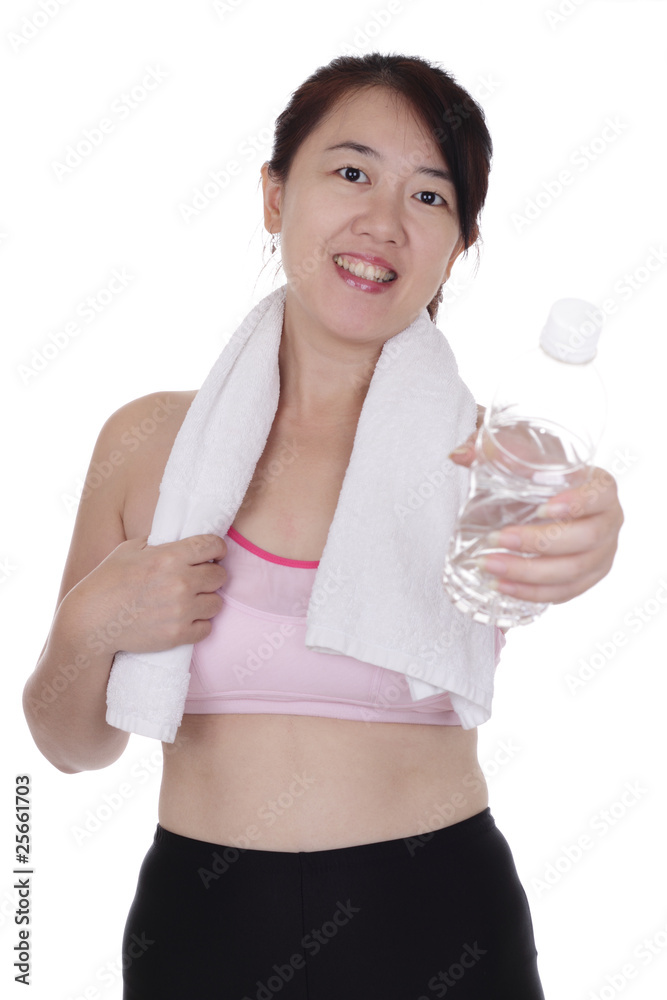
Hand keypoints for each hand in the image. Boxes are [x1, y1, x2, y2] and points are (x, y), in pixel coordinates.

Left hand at [448, 406, 624, 608]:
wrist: (539, 497)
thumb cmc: (534, 474)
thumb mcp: (515, 454)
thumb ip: (489, 450)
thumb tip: (460, 455)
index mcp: (601, 487)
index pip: (600, 494)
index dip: (577, 503)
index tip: (541, 509)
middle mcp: (609, 522)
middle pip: (585, 539)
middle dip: (537, 542)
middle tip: (497, 539)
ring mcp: (601, 554)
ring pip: (572, 571)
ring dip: (528, 572)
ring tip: (490, 566)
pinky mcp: (586, 579)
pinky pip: (563, 593)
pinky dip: (531, 592)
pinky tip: (502, 585)